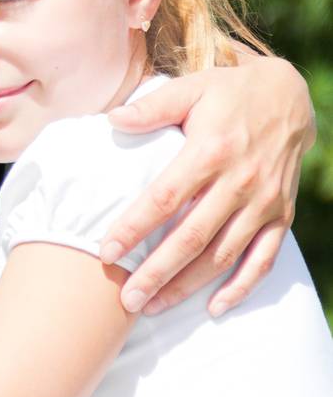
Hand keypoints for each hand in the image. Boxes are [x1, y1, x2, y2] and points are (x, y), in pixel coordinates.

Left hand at [100, 49, 313, 316]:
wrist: (289, 97)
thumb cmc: (228, 93)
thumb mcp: (190, 89)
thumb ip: (152, 107)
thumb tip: (113, 119)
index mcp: (209, 150)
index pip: (164, 198)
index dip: (134, 227)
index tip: (107, 252)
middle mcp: (239, 181)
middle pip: (191, 237)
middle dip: (157, 272)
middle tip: (127, 300)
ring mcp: (263, 203)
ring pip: (222, 255)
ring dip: (188, 286)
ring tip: (154, 306)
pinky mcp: (281, 216)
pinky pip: (262, 260)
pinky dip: (241, 287)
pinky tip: (215, 307)